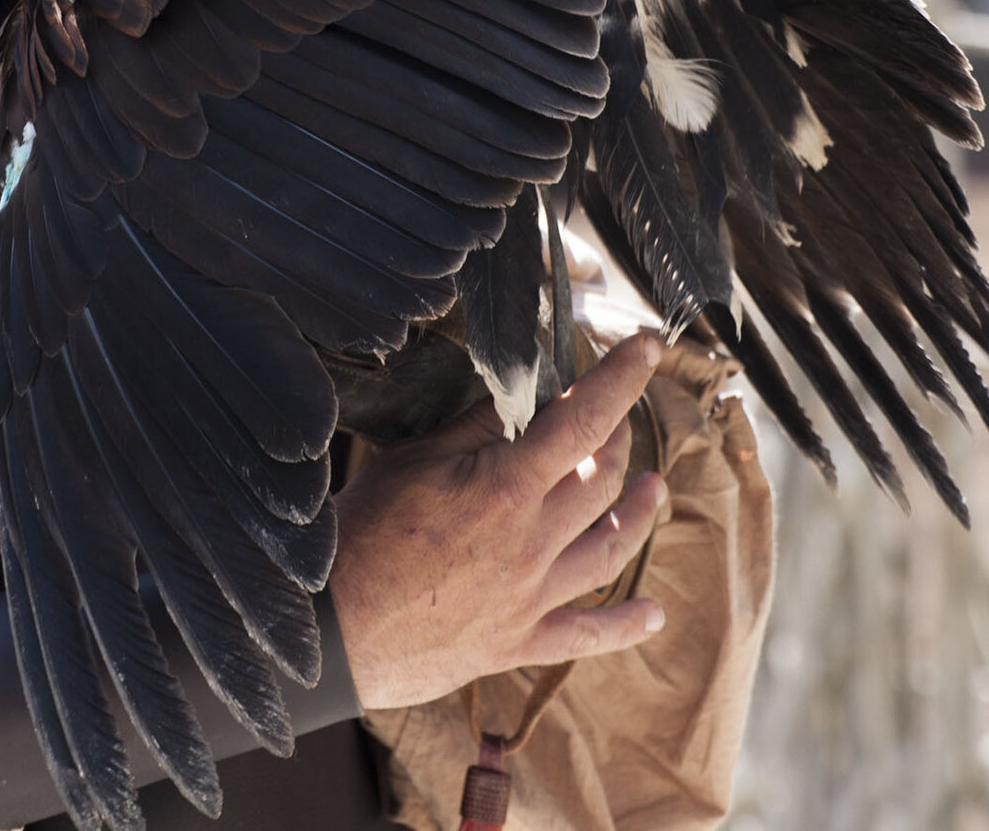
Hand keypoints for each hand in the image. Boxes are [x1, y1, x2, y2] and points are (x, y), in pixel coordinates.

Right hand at [326, 332, 670, 710]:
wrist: (335, 628)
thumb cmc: (361, 537)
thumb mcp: (413, 461)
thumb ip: (476, 428)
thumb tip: (518, 396)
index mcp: (506, 488)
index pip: (582, 420)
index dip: (620, 377)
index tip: (646, 347)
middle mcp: (532, 543)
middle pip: (601, 481)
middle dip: (618, 438)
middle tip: (614, 418)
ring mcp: (530, 597)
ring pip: (609, 552)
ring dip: (637, 515)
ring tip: (653, 489)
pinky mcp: (517, 642)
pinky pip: (585, 635)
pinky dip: (624, 626)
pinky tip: (653, 615)